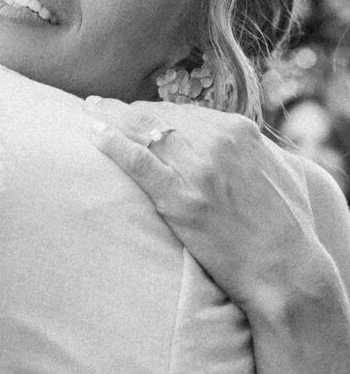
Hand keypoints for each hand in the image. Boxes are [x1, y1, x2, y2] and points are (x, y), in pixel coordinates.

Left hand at [84, 97, 321, 315]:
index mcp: (239, 130)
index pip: (184, 111)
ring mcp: (196, 169)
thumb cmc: (287, 227)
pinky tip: (91, 133)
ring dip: (109, 117)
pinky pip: (137, 161)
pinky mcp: (179, 198)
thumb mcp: (278, 171)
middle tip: (98, 104)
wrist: (285, 269)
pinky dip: (111, 143)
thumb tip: (237, 145)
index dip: (154, 111)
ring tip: (87, 112)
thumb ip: (251, 151)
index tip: (133, 112)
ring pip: (143, 130)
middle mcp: (217, 141)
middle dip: (125, 109)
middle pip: (158, 115)